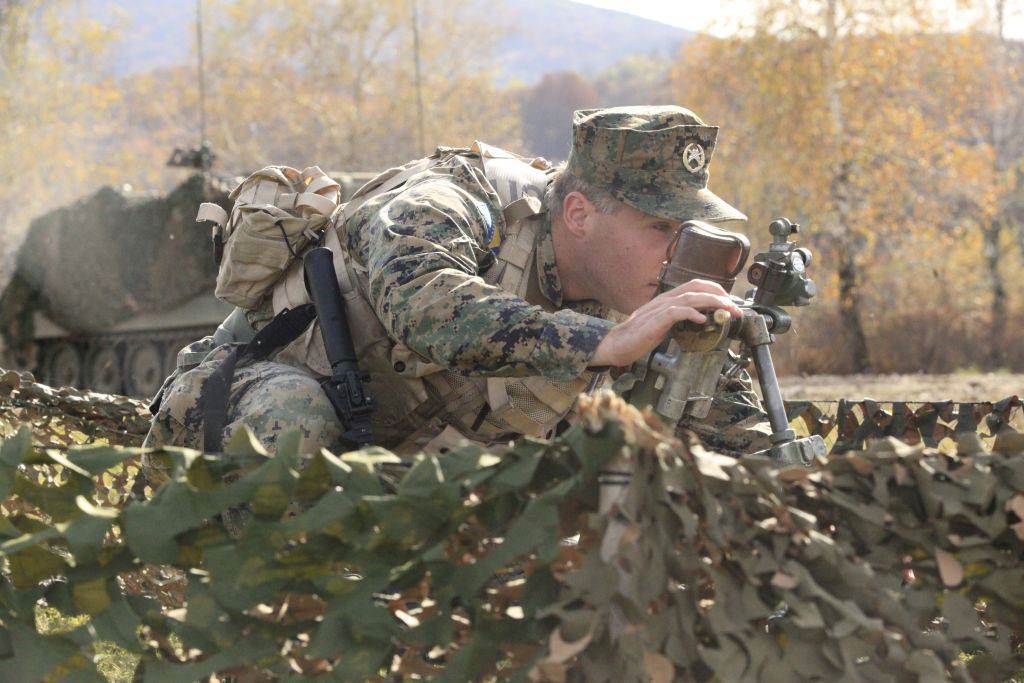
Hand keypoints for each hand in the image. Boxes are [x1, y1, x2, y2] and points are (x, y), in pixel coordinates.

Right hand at [591, 279, 741, 366]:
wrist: (618, 345)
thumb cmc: (640, 336)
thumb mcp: (664, 324)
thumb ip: (680, 318)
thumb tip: (701, 319)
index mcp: (668, 299)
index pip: (696, 285)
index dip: (715, 290)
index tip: (730, 303)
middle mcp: (665, 299)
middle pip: (697, 287)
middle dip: (720, 295)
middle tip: (735, 308)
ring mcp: (659, 309)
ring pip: (690, 297)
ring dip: (712, 302)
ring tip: (727, 311)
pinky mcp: (655, 321)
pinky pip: (677, 313)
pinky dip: (692, 314)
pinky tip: (702, 320)